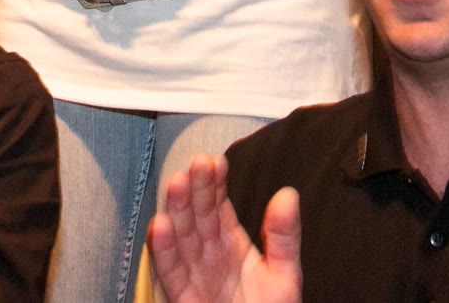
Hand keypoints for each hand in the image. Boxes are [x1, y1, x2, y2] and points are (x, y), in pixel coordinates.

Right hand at [147, 154, 302, 302]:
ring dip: (177, 211)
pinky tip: (160, 225)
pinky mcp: (184, 299)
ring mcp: (194, 276)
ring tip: (178, 183)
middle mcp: (208, 255)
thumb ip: (284, 237)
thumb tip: (288, 193)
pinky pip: (171, 274)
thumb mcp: (285, 276)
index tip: (215, 160)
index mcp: (230, 243)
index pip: (219, 206)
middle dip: (196, 189)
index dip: (215, 183)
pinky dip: (164, 251)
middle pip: (198, 217)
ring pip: (182, 239)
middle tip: (198, 162)